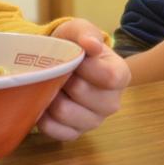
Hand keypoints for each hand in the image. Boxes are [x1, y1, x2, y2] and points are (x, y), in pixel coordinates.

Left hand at [37, 19, 128, 139]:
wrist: (60, 61)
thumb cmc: (74, 45)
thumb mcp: (79, 30)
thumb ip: (86, 33)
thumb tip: (91, 45)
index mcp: (120, 76)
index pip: (110, 77)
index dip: (87, 67)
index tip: (75, 58)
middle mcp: (111, 102)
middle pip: (82, 93)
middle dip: (63, 79)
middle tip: (57, 70)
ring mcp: (93, 121)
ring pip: (64, 113)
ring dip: (51, 96)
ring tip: (50, 85)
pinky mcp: (74, 134)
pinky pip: (53, 130)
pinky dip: (43, 115)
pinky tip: (44, 102)